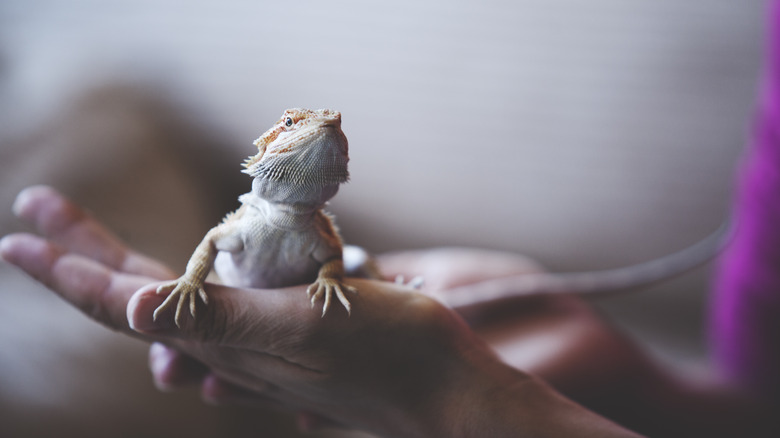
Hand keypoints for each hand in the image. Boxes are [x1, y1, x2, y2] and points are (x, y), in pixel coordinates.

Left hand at [1, 186, 639, 437]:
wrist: (443, 388)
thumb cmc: (389, 353)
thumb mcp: (302, 329)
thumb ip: (218, 319)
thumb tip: (131, 304)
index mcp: (226, 338)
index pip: (128, 302)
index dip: (71, 271)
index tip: (21, 236)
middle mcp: (229, 344)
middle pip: (137, 295)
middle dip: (84, 254)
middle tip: (37, 209)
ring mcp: (255, 343)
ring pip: (170, 302)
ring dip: (121, 269)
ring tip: (76, 244)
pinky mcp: (284, 336)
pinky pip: (215, 310)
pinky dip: (179, 287)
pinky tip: (164, 286)